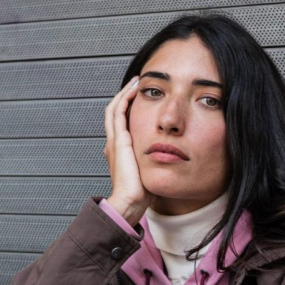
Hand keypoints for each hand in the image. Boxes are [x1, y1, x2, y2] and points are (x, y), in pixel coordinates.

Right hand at [103, 76, 150, 225]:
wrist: (129, 202)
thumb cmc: (141, 193)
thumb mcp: (150, 173)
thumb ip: (155, 163)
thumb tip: (171, 160)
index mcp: (119, 151)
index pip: (121, 123)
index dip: (129, 108)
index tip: (141, 97)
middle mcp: (114, 144)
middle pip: (115, 112)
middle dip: (125, 95)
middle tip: (137, 83)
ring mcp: (114, 141)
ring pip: (114, 108)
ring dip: (125, 93)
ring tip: (136, 81)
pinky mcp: (118, 141)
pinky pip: (118, 113)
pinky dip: (125, 99)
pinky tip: (134, 90)